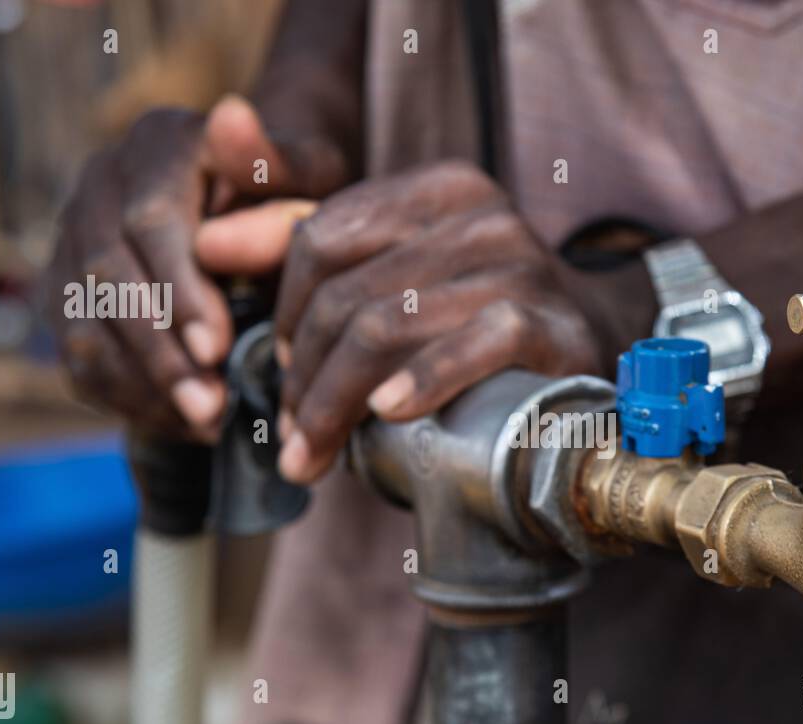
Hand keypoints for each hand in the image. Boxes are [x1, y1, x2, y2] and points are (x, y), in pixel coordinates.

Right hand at [40, 95, 347, 439]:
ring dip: (142, 382)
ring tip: (202, 423)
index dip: (179, 290)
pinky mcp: (67, 292)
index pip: (149, 221)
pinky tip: (181, 423)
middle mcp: (102, 184)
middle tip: (210, 405)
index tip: (218, 346)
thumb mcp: (309, 174)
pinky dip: (126, 396)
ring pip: (84, 320)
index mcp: (159, 145)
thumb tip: (232, 119)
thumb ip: (278, 158)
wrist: (263, 213)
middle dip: (161, 350)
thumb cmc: (298, 198)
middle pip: (107, 276)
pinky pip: (78, 354)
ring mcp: (73, 237)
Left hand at [195, 160, 650, 482]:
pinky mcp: (549, 322)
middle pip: (348, 292)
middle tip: (291, 441)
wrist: (593, 346)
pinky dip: (422, 382)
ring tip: (315, 455)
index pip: (320, 238)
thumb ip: (304, 247)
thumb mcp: (395, 272)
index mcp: (433, 189)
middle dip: (303, 379)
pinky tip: (387, 415)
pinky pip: (473, 345)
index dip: (284, 314)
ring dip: (338, 402)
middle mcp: (478, 213)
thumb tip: (209, 242)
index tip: (280, 373)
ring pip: (390, 324)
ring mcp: (519, 264)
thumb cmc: (476, 318)